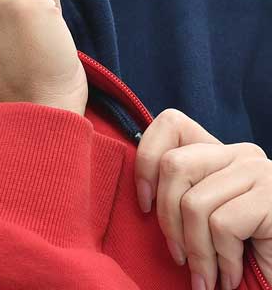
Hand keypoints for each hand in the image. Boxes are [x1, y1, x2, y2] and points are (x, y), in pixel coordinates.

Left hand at [134, 107, 271, 289]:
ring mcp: (258, 172)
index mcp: (220, 152)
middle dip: (167, 217)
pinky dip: (221, 260)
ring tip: (205, 277)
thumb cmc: (245, 251)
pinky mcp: (271, 198)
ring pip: (194, 203)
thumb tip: (140, 193)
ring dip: (196, 251)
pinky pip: (222, 225)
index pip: (171, 124)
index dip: (146, 161)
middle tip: (178, 255)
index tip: (144, 205)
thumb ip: (182, 192)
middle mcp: (240, 154)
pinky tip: (229, 277)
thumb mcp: (207, 214)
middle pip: (173, 165)